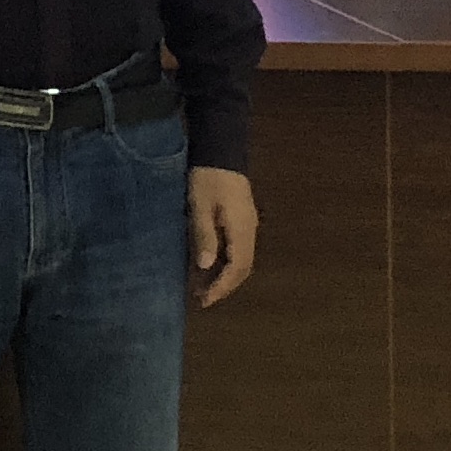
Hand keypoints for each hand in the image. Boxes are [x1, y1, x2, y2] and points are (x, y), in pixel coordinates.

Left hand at [188, 165, 257, 306]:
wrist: (221, 149)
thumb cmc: (207, 178)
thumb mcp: (200, 206)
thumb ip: (204, 235)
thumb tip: (206, 266)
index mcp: (242, 230)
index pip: (236, 268)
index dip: (221, 286)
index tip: (204, 300)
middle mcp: (250, 231)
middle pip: (242, 268)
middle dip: (224, 286)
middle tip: (202, 299)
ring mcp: (248, 225)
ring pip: (242, 259)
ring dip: (225, 275)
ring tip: (203, 286)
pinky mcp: (242, 219)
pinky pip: (238, 248)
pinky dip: (225, 262)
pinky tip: (210, 265)